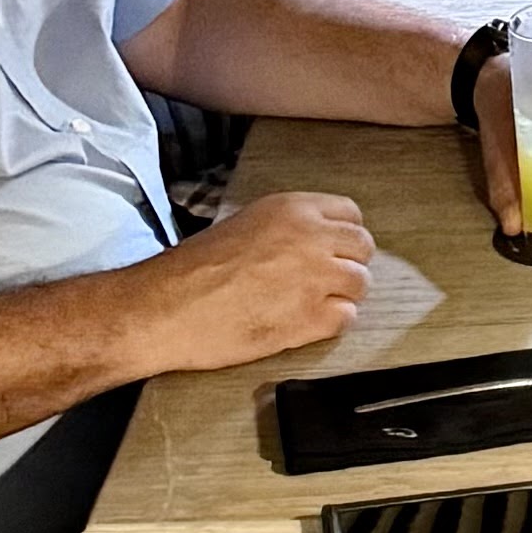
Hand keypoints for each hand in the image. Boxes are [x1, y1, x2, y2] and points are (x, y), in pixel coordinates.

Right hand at [138, 190, 372, 372]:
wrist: (169, 307)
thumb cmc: (194, 270)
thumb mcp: (245, 224)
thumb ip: (287, 228)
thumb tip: (313, 241)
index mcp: (294, 209)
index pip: (351, 215)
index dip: (343, 236)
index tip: (334, 249)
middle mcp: (311, 239)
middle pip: (362, 248)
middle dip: (348, 264)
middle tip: (326, 279)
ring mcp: (315, 280)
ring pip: (360, 284)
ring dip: (342, 294)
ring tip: (313, 303)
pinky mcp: (310, 319)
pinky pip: (347, 318)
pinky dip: (332, 323)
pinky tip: (307, 322)